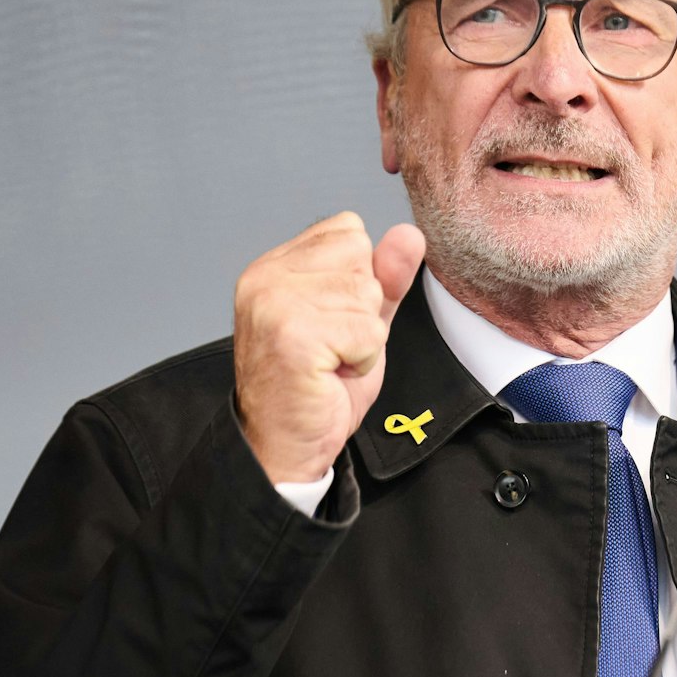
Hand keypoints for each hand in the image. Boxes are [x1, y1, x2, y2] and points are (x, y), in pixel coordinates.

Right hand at [233, 213, 424, 483]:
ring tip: (331, 360)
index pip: (348, 231)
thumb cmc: (315, 386)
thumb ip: (385, 276)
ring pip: (367, 294)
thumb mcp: (359, 320)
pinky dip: (363, 359)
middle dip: (363, 307)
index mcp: (274, 266)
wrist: (284, 445)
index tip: (332, 320)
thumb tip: (409, 234)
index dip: (358, 278)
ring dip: (363, 337)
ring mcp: (276, 304)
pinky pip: (368, 331)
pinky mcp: (294, 335)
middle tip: (332, 346)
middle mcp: (266, 277)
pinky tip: (332, 374)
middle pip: (361, 256)